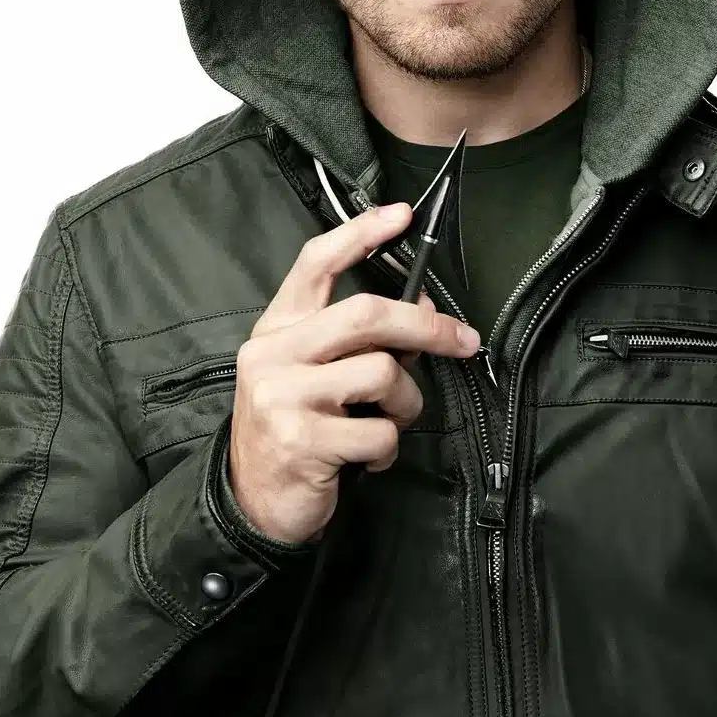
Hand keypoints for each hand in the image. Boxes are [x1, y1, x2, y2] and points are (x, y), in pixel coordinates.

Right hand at [227, 203, 480, 545]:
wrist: (252, 501)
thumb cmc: (296, 426)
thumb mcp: (315, 373)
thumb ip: (358, 339)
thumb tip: (424, 309)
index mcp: (277, 327)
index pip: (316, 263)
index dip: (361, 234)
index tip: (402, 214)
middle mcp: (273, 353)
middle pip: (367, 314)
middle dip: (427, 327)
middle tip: (464, 341)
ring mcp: (284, 396)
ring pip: (382, 374)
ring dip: (405, 403)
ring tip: (389, 421)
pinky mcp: (302, 442)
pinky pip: (379, 434)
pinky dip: (388, 449)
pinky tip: (367, 458)